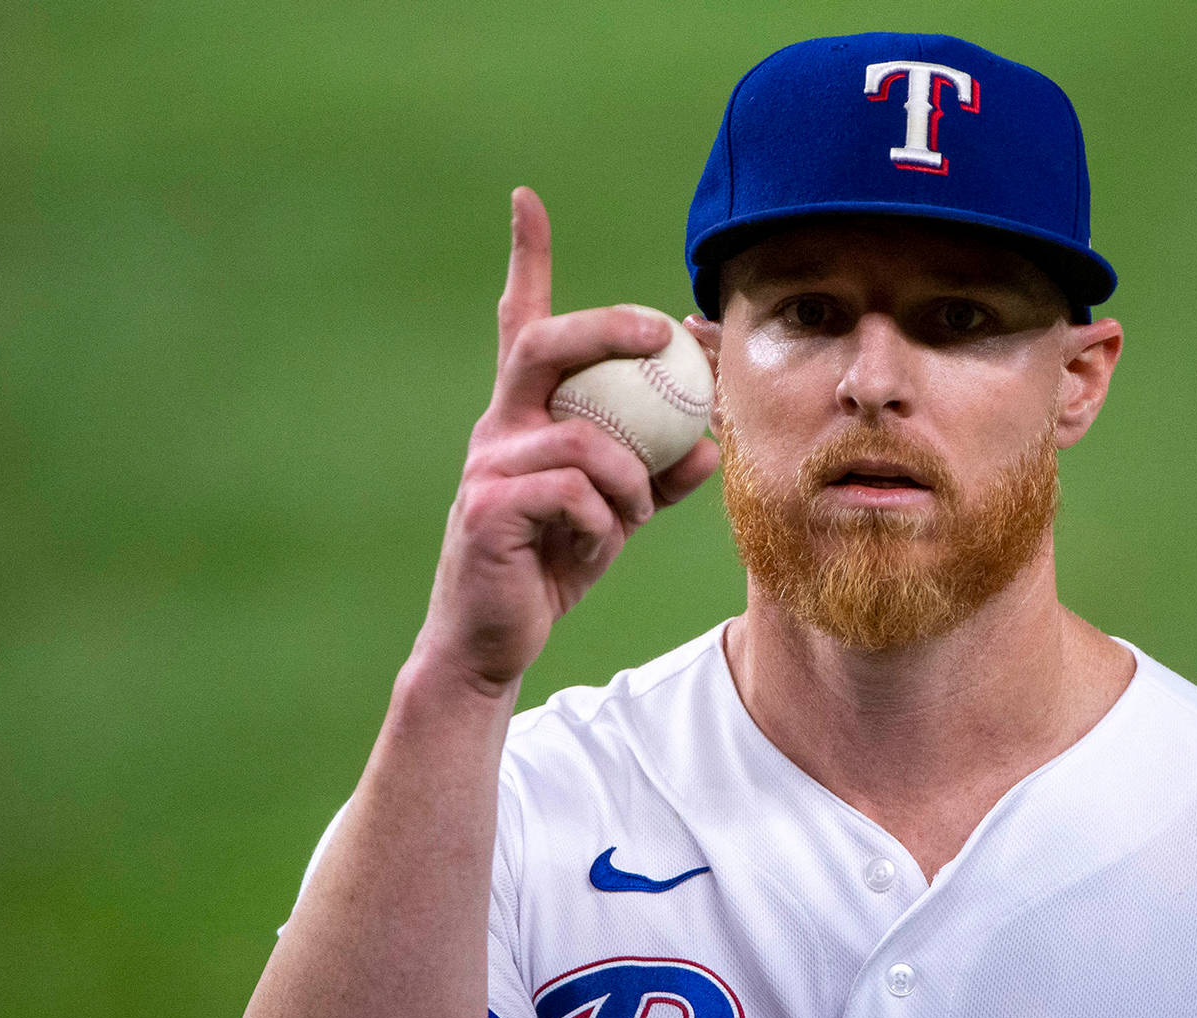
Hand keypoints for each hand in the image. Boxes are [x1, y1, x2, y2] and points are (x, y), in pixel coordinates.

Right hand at [413, 187, 720, 695]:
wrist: (494, 638)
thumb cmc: (551, 564)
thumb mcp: (615, 514)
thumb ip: (655, 475)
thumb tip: (709, 446)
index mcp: (525, 415)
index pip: (520, 322)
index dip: (523, 259)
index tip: (526, 199)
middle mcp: (497, 426)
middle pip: (545, 347)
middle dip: (605, 328)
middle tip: (658, 331)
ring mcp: (487, 465)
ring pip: (581, 439)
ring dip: (627, 477)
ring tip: (631, 515)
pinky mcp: (487, 509)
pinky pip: (572, 493)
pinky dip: (602, 518)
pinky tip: (594, 542)